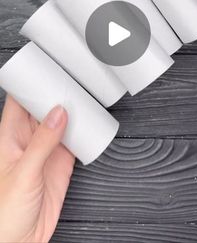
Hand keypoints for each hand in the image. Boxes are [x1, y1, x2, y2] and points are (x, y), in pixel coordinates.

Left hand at [0, 95, 74, 242]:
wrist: (19, 242)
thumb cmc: (4, 212)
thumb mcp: (23, 173)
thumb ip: (42, 143)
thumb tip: (58, 114)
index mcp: (10, 137)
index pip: (19, 101)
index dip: (30, 83)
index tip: (45, 69)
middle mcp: (29, 140)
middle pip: (43, 107)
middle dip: (55, 93)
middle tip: (70, 81)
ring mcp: (46, 151)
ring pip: (61, 122)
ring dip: (71, 111)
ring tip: (83, 97)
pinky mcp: (61, 163)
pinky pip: (75, 140)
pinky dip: (83, 131)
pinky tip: (88, 124)